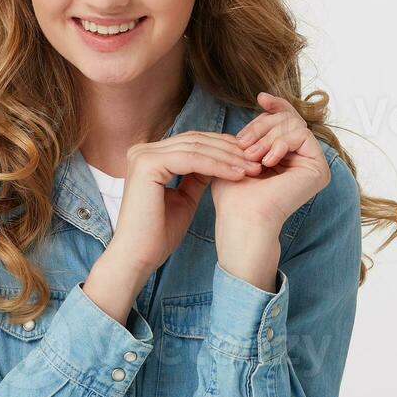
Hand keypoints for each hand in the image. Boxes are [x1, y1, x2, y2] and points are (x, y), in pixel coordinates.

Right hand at [105, 129, 263, 277]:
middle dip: (229, 150)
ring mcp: (143, 155)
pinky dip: (217, 166)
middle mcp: (143, 151)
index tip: (249, 160)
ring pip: (196, 147)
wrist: (139, 257)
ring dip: (228, 158)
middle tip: (257, 161)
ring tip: (252, 169)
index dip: (222, 148)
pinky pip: (191, 159)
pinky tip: (237, 175)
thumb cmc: (158, 234)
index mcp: (149, 156)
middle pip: (195, 140)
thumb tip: (217, 162)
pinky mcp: (147, 165)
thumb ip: (196, 177)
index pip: (192, 142)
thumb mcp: (184, 198)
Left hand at [212, 92, 331, 232]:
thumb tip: (262, 104)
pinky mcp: (319, 169)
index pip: (287, 121)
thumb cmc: (233, 193)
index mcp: (286, 158)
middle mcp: (303, 161)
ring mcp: (313, 165)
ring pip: (295, 124)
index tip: (261, 97)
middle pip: (290, 119)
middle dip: (263, 125)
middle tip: (244, 144)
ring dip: (268, 136)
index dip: (277, 106)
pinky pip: (302, 135)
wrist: (242, 216)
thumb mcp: (239, 153)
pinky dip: (280, 144)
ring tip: (252, 156)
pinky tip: (266, 162)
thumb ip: (253, 132)